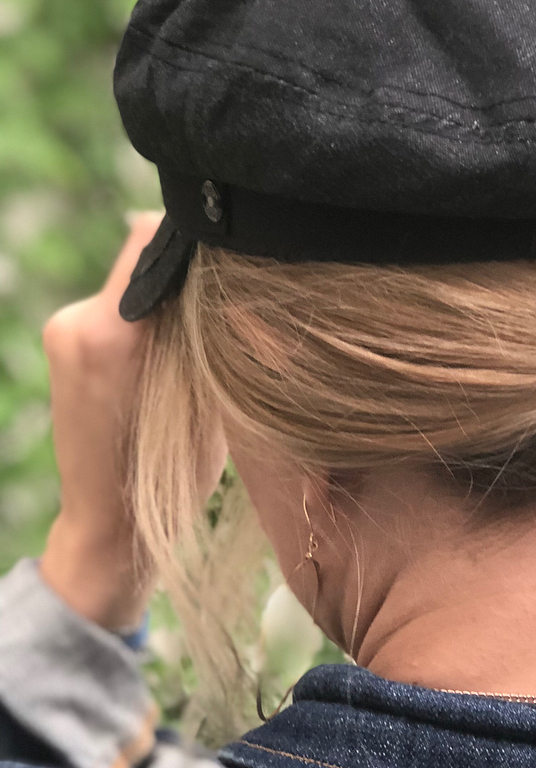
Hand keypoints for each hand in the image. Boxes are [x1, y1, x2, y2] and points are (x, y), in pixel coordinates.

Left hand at [38, 213, 221, 629]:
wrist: (109, 525)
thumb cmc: (168, 479)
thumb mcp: (207, 405)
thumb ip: (206, 336)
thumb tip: (231, 280)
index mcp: (112, 335)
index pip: (153, 241)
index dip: (200, 244)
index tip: (240, 259)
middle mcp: (78, 321)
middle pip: (145, 259)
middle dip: (190, 276)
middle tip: (230, 304)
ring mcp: (64, 330)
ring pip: (133, 285)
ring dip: (169, 300)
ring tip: (199, 341)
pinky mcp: (62, 341)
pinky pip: (117, 308)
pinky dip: (146, 320)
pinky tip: (169, 356)